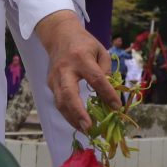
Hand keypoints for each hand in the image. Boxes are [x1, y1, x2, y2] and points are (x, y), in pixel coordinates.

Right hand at [35, 10, 119, 133]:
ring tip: (86, 130)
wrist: (59, 35)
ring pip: (60, 102)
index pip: (96, 79)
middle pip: (68, 93)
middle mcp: (65, 68)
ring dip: (72, 119)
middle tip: (89, 127)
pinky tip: (78, 122)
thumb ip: (106, 71)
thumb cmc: (84, 43)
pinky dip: (68, 114)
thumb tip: (109, 95)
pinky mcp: (50, 83)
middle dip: (78, 112)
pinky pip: (59, 102)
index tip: (117, 107)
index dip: (107, 94)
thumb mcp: (100, 51)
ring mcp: (54, 77)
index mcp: (81, 58)